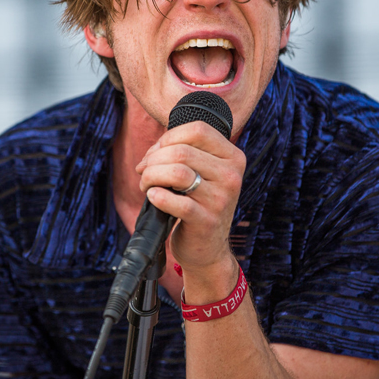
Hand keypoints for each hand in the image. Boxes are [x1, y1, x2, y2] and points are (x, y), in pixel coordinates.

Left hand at [135, 120, 245, 276]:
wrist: (208, 248)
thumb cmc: (199, 203)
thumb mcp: (201, 172)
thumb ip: (182, 152)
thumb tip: (151, 152)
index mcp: (233, 157)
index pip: (198, 130)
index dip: (168, 137)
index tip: (155, 153)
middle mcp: (231, 175)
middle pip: (182, 151)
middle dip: (153, 160)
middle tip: (144, 173)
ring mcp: (221, 199)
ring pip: (177, 172)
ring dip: (151, 176)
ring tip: (146, 186)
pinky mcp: (207, 221)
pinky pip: (175, 202)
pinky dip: (157, 197)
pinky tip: (153, 198)